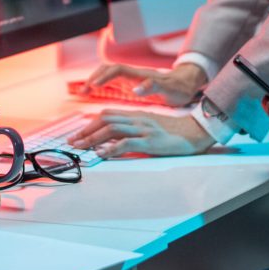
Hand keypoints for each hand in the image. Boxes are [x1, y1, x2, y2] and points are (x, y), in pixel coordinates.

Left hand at [67, 111, 214, 156]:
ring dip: (93, 139)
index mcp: (137, 115)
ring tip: (80, 148)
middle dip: (86, 131)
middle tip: (73, 142)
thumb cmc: (174, 132)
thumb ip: (134, 130)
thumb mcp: (150, 127)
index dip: (90, 124)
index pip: (107, 115)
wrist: (195, 132)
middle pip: (105, 119)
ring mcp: (144, 129)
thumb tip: (113, 140)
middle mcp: (138, 119)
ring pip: (112, 129)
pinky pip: (126, 143)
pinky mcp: (151, 141)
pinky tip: (101, 155)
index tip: (78, 134)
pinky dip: (111, 149)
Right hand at [84, 62, 206, 106]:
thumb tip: (136, 89)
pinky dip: (101, 86)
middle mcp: (133, 75)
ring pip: (108, 75)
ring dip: (95, 81)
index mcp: (140, 75)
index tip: (93, 85)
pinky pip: (113, 82)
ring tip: (83, 92)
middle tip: (83, 91)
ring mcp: (132, 79)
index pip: (117, 70)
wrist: (186, 84)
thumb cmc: (178, 88)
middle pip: (108, 70)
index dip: (104, 76)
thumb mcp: (169, 89)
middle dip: (94, 77)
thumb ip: (153, 87)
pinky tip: (95, 94)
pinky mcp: (132, 85)